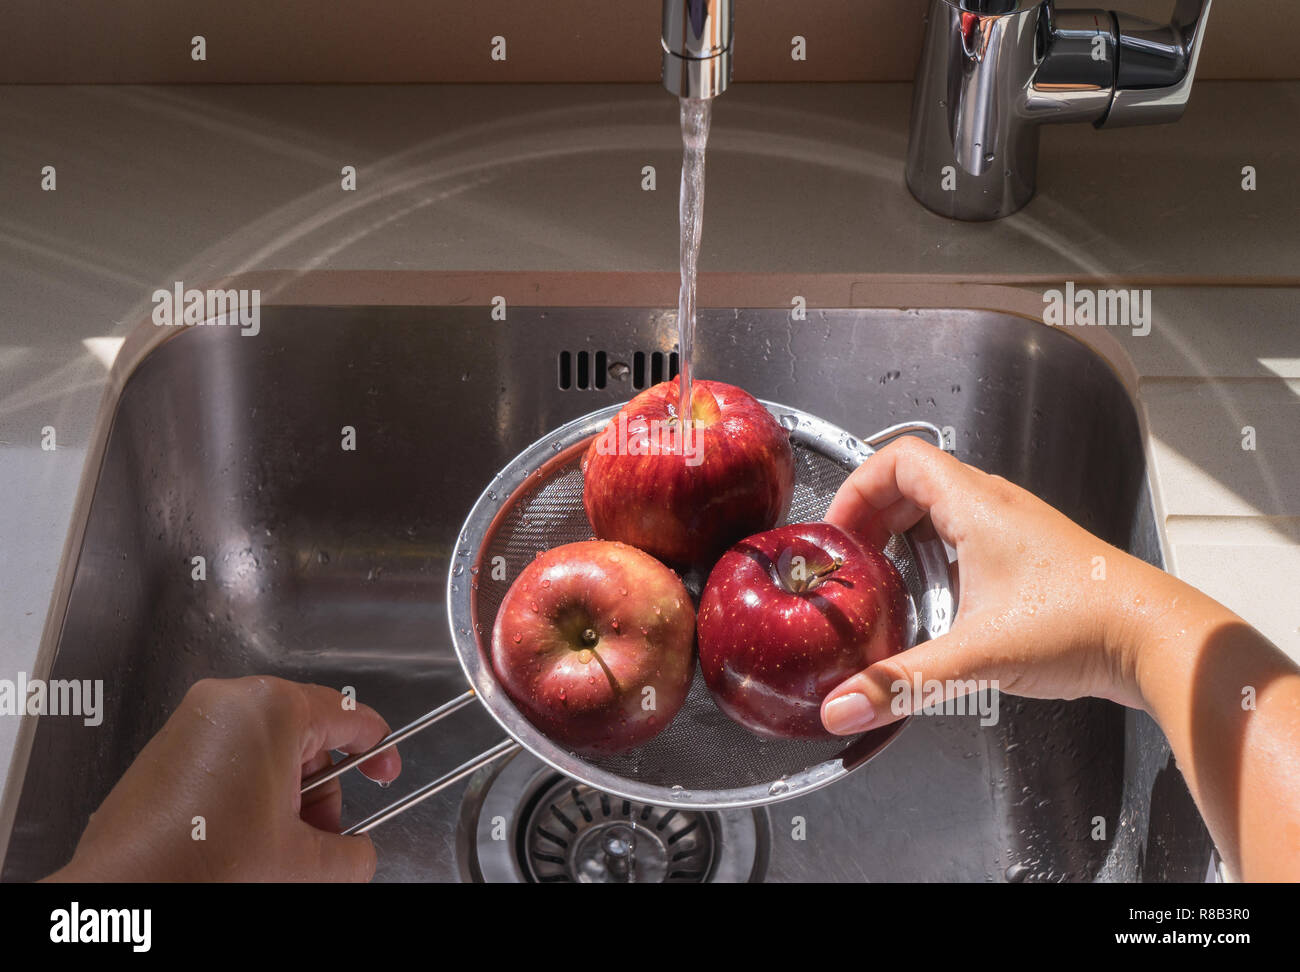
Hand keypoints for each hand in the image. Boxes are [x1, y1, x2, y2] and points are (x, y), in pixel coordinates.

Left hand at [45, 676, 400, 881]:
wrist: (127, 892)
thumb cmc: (201, 864)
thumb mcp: (304, 864)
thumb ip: (353, 854)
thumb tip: (358, 854)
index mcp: (272, 709)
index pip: (350, 715)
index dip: (379, 749)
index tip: (385, 772)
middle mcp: (229, 701)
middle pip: (307, 736)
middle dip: (322, 789)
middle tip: (321, 836)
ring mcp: (192, 721)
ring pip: (267, 748)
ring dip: (287, 796)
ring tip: (277, 845)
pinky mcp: (166, 748)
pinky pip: (229, 756)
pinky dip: (249, 792)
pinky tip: (245, 838)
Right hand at [819, 437, 1166, 733]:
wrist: (1157, 639)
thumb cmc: (1086, 625)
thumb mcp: (976, 656)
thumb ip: (901, 682)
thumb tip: (843, 706)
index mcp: (977, 506)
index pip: (898, 460)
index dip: (857, 488)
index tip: (838, 531)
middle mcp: (998, 506)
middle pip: (913, 482)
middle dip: (873, 515)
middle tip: (853, 557)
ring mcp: (1017, 528)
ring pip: (942, 509)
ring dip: (905, 534)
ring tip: (886, 576)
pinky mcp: (1031, 556)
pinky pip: (968, 536)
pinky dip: (938, 556)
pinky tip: (937, 602)